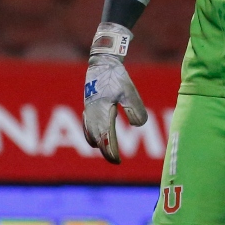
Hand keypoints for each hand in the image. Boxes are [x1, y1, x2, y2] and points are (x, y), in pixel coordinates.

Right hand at [82, 23, 147, 163]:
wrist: (101, 62)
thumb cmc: (116, 77)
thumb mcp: (130, 92)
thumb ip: (136, 110)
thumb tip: (139, 125)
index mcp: (102, 114)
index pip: (106, 140)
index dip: (112, 152)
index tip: (118, 161)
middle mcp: (92, 115)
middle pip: (97, 140)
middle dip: (105, 151)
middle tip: (115, 160)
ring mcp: (88, 110)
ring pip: (89, 133)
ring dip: (98, 143)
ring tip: (106, 149)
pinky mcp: (88, 104)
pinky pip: (86, 124)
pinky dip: (90, 132)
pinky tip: (96, 132)